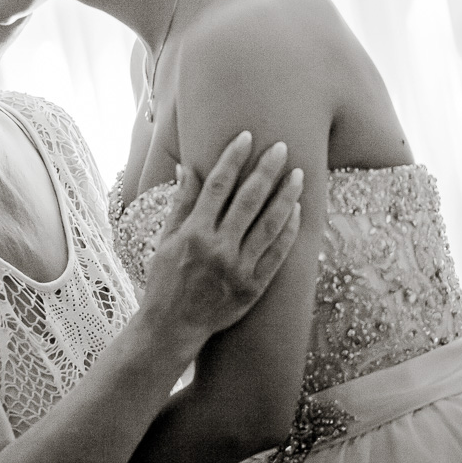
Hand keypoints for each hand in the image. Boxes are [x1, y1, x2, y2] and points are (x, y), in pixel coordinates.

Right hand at [140, 131, 302, 343]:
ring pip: (269, 225)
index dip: (233, 158)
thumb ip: (181, 203)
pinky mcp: (253, 287)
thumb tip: (190, 167)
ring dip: (286, 196)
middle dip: (266, 170)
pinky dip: (289, 231)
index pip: (217, 185)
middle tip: (281, 146)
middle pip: (248, 200)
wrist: (172, 326)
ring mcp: (238, 268)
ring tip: (297, 174)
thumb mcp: (166, 239)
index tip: (246, 137)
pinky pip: (277, 254)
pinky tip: (296, 211)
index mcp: (193, 233)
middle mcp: (217, 248)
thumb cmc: (164, 280)